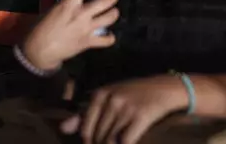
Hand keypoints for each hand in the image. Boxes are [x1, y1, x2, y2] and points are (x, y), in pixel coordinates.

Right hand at [22, 0, 118, 70]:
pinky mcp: (88, 42)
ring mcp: (87, 28)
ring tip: (111, 13)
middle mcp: (81, 13)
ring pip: (111, 17)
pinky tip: (106, 35)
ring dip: (113, 13)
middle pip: (107, 0)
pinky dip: (109, 37)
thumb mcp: (52, 9)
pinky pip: (107, 40)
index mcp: (69, 2)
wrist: (39, 51)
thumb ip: (66, 3)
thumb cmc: (40, 27)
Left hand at [61, 75, 188, 143]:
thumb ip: (84, 114)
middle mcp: (110, 100)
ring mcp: (125, 108)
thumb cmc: (132, 94)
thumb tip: (62, 129)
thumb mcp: (107, 98)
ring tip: (115, 143)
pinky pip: (126, 141)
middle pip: (98, 136)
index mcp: (99, 94)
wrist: (163, 88)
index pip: (86, 129)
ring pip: (110, 140)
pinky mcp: (141, 117)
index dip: (89, 143)